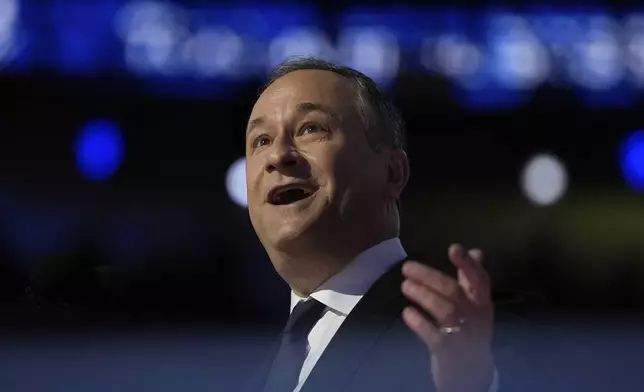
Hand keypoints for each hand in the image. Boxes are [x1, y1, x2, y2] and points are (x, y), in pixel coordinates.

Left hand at [401, 244, 494, 391]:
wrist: (471, 376)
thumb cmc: (468, 333)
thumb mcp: (474, 307)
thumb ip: (470, 280)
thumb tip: (476, 250)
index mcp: (482, 303)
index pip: (480, 279)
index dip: (468, 263)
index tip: (453, 248)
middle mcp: (476, 317)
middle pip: (454, 291)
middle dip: (430, 276)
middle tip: (407, 267)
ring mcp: (463, 334)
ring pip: (444, 309)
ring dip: (422, 295)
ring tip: (404, 286)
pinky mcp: (448, 351)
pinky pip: (433, 334)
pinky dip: (419, 322)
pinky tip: (407, 313)